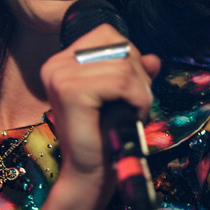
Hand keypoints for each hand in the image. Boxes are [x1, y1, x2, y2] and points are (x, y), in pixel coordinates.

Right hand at [40, 24, 160, 189]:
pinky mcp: (71, 91)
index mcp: (62, 61)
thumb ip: (135, 73)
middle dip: (138, 75)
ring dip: (141, 91)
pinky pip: (123, 81)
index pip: (107, 35)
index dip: (129, 57)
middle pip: (117, 45)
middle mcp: (56, 64)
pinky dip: (138, 99)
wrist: (90, 174)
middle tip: (133, 104)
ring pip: (124, 65)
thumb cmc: (105, 135)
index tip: (128, 89)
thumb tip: (153, 59)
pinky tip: (131, 116)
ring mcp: (60, 76)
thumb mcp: (123, 96)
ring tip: (132, 112)